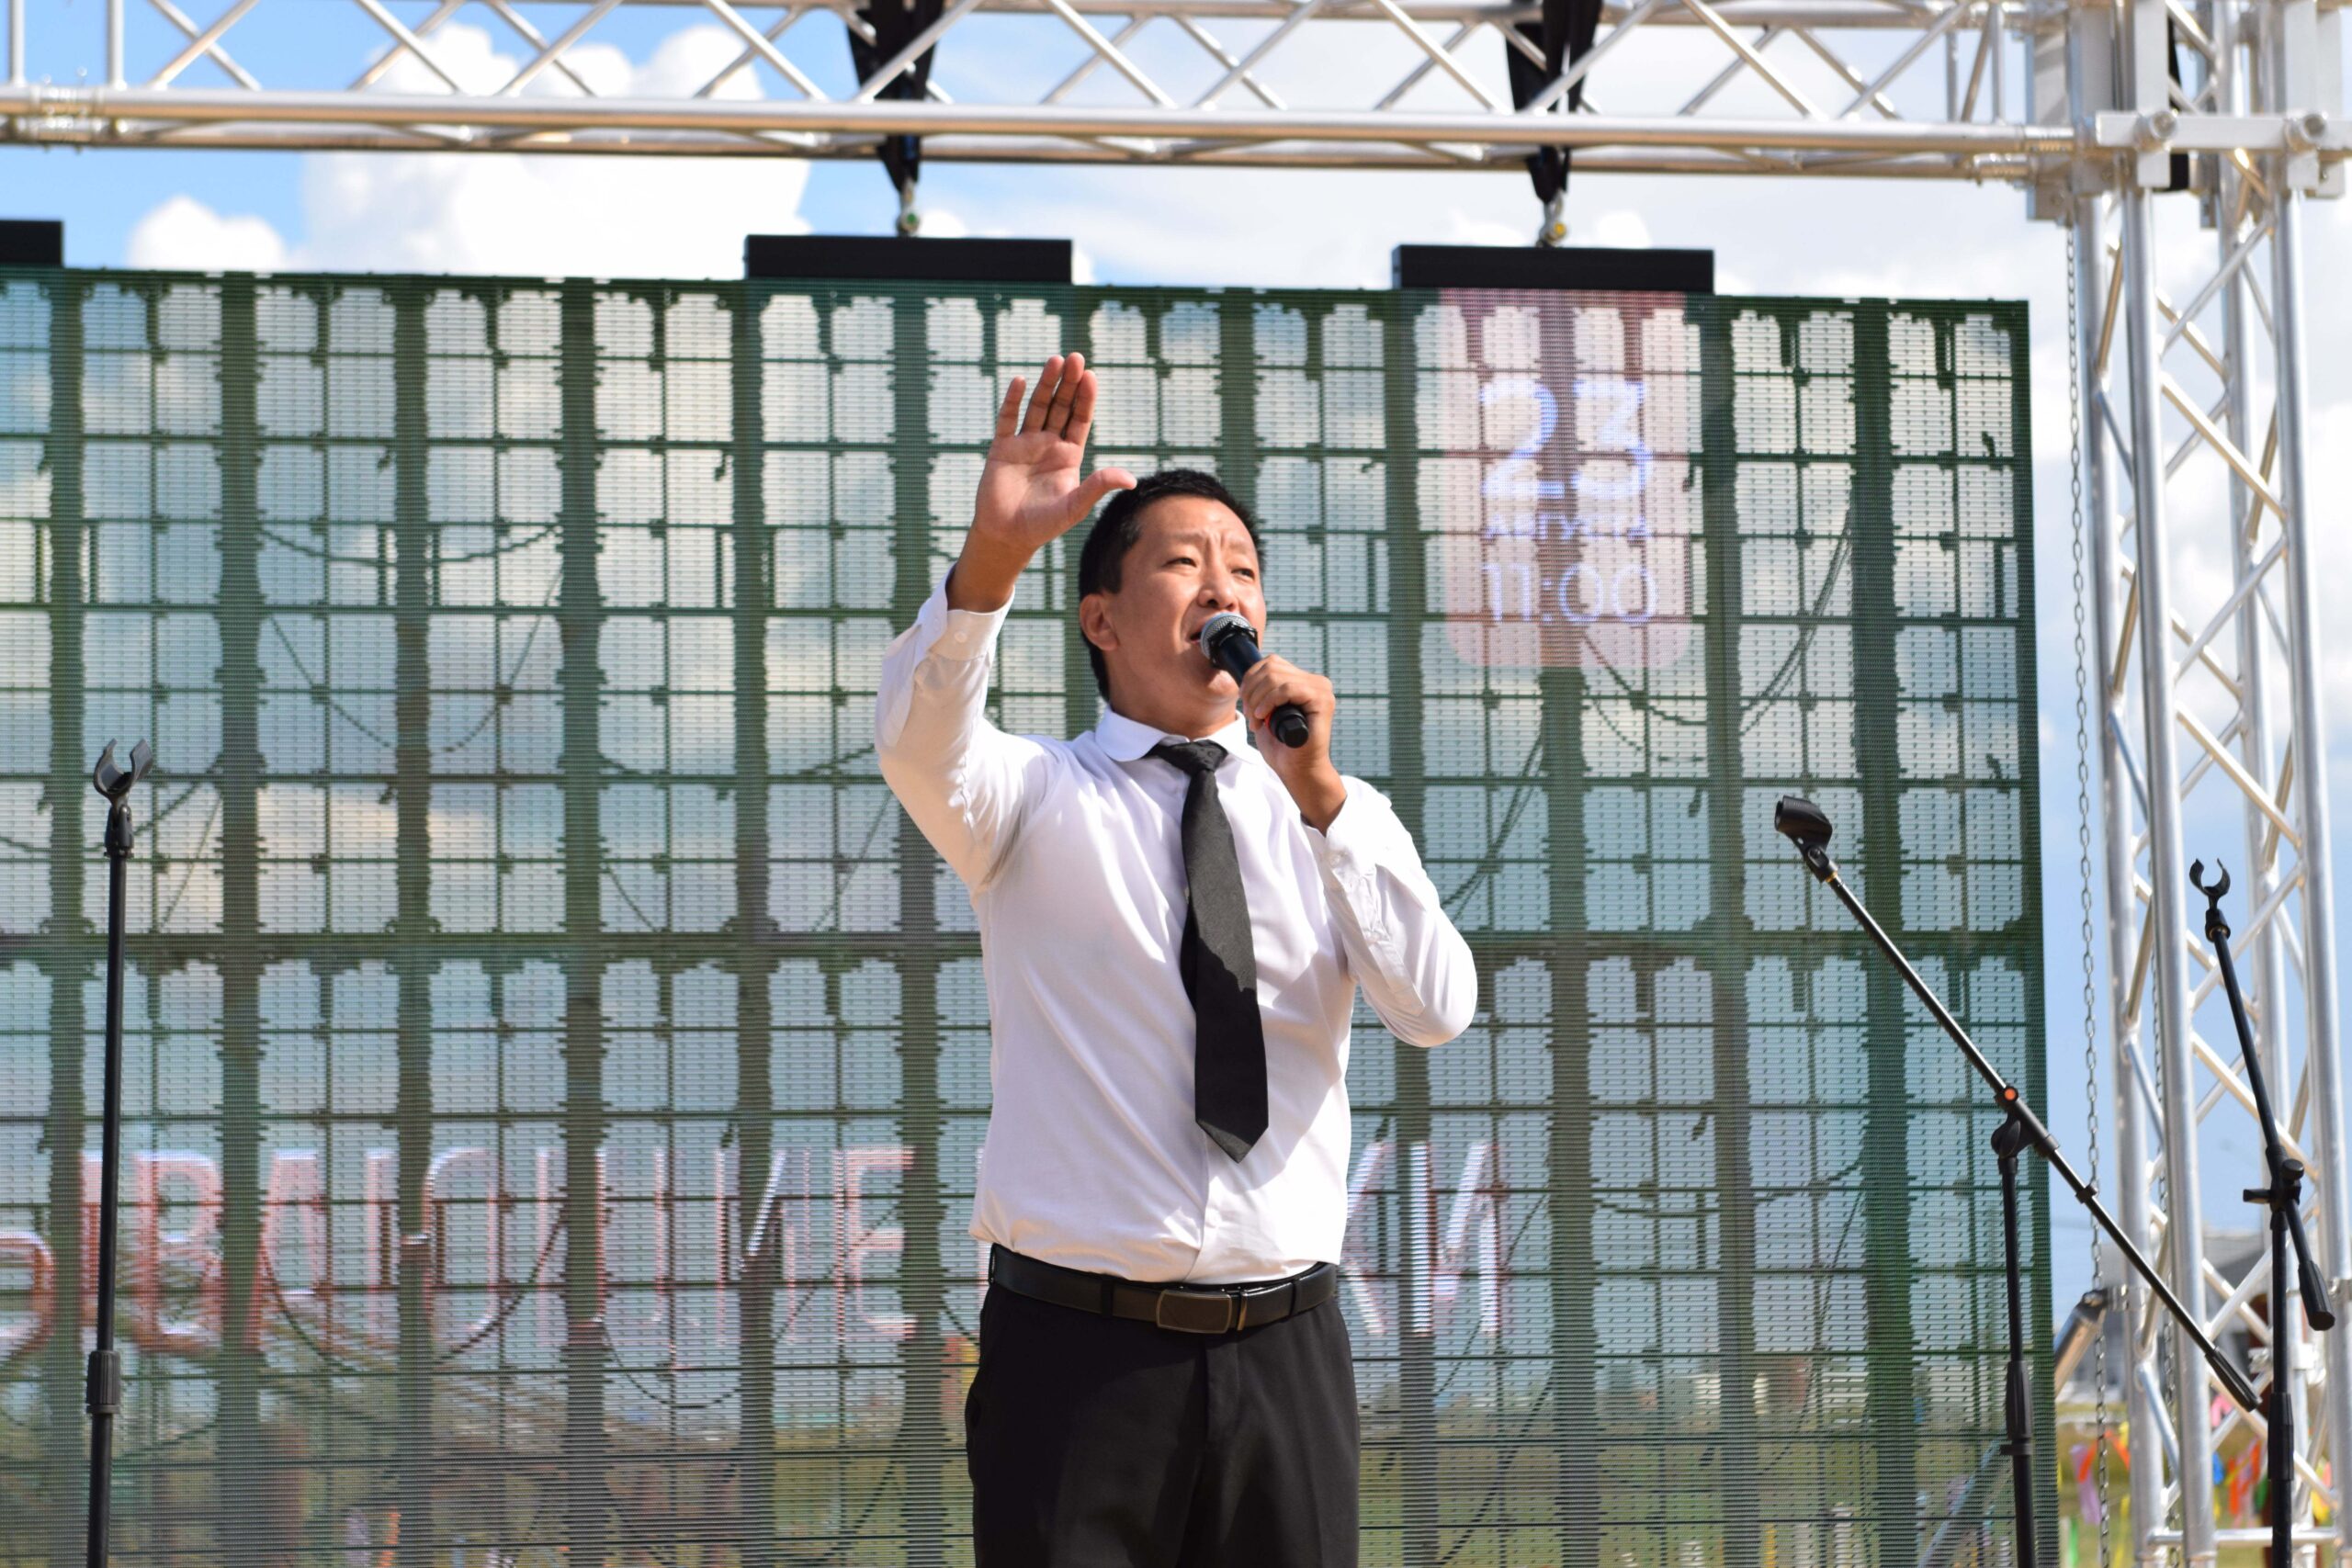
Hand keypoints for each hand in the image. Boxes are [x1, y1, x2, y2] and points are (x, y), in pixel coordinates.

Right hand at [949, 353, 1135, 610]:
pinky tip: (1021, 381)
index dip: (1085, 398)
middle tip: (1076, 357)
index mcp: (1068, 455)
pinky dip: (1013, 400)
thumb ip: (1098, 487)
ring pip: (1037, 407)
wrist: (1007, 536)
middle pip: (1060, 406)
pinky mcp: (1001, 448)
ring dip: (1045, 384)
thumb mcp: (1075, 506)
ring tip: (1054, 360)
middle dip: (1068, 383)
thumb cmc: (1043, 525)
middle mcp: (1048, 444)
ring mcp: (1024, 444)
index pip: (1080, 419)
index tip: (1091, 376)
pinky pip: (1008, 419)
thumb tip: (1130, 480)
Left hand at [1240, 655, 1345, 831]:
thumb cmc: (1283, 746)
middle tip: (1250, 716)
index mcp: (1304, 681)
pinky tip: (1264, 716)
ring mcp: (1321, 690)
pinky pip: (1288, 688)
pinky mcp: (1323, 701)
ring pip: (1275, 677)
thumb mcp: (1268, 712)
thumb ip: (1264, 691)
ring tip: (1257, 721)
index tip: (1246, 704)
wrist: (1298, 770)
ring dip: (1258, 700)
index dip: (1250, 679)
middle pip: (1271, 667)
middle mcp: (1316, 682)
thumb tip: (1249, 676)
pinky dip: (1269, 701)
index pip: (1271, 662)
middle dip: (1251, 692)